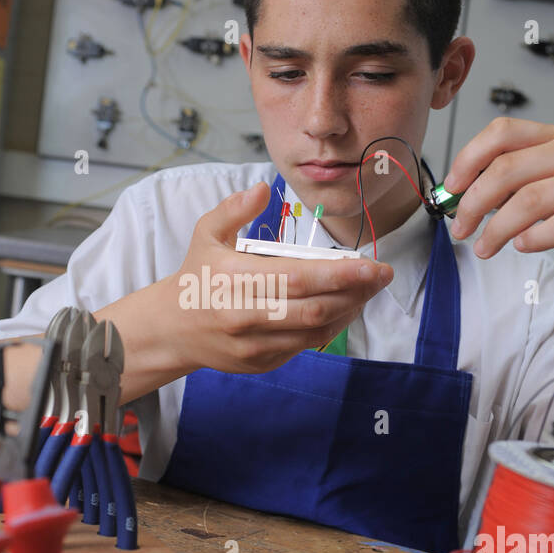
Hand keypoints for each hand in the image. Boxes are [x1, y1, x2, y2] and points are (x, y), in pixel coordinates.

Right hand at [166, 181, 391, 373]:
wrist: (172, 329)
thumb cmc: (197, 276)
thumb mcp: (206, 234)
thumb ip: (234, 209)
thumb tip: (262, 189)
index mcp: (234, 279)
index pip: (299, 278)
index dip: (341, 274)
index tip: (372, 265)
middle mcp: (245, 315)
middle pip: (315, 308)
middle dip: (356, 292)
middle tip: (381, 276)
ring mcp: (254, 344)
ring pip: (315, 331)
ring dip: (348, 311)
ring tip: (366, 291)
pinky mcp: (261, 363)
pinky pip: (305, 347)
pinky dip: (330, 328)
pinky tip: (343, 309)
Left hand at [444, 118, 553, 296]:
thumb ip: (523, 181)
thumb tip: (467, 198)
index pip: (503, 132)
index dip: (468, 158)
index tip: (451, 188)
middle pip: (508, 169)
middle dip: (473, 202)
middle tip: (460, 228)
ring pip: (530, 200)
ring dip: (497, 229)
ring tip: (484, 248)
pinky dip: (536, 238)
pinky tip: (522, 247)